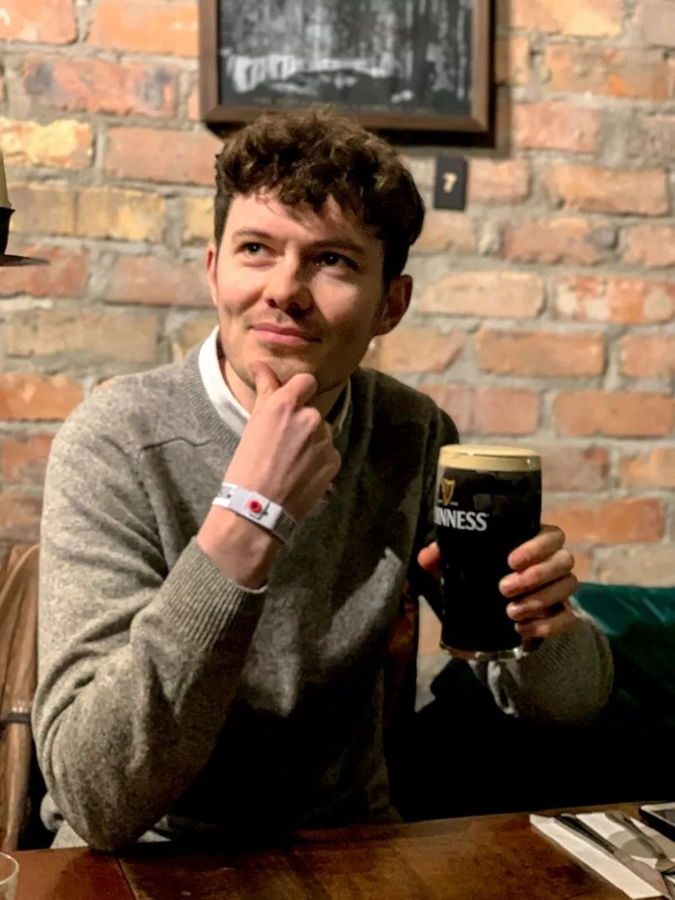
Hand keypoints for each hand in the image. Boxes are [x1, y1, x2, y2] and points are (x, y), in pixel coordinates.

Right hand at [223, 362, 340, 520]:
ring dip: (310, 442)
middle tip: (283, 445)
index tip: (292, 401)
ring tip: (290, 463)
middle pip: (311, 411)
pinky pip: (328, 453)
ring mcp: (324, 440)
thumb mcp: (254, 422)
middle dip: (301, 423)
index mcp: (285, 404)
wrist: (257, 507)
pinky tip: (300, 474)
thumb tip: (261, 364)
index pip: (306, 381)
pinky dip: (317, 461)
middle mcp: (309, 417)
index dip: (300, 390)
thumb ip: (266, 390)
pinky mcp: (333, 460)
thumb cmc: (247, 465)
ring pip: (320, 433)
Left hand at [417, 525, 577, 641]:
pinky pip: (568, 618)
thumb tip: (426, 557)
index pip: (552, 534)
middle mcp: (553, 561)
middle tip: (503, 588)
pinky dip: (547, 625)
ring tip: (509, 612)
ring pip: (569, 586)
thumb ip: (444, 557)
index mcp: (533, 541)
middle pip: (565, 560)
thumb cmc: (481, 576)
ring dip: (539, 600)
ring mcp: (561, 588)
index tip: (510, 560)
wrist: (493, 614)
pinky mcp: (563, 613)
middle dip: (536, 575)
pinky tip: (521, 629)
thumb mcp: (461, 566)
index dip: (536, 546)